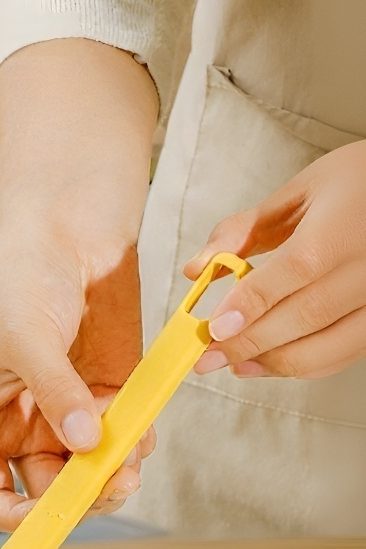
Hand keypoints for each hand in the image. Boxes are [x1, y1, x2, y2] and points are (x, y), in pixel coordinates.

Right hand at [0, 234, 155, 530]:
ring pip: (92, 474)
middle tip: (108, 482)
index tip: (48, 515)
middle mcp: (26, 425)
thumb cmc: (23, 274)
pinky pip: (126, 440)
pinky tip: (143, 429)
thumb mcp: (25, 335)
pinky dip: (137, 444)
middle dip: (78, 496)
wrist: (69, 228)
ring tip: (130, 457)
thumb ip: (53, 392)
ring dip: (113, 477)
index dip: (13, 518)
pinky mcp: (112, 394)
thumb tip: (84, 442)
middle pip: (49, 493)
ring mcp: (71, 413)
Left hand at [186, 141, 365, 379]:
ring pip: (329, 347)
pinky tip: (272, 362)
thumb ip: (246, 229)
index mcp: (343, 228)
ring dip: (276, 363)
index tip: (214, 329)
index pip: (294, 271)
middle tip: (208, 356)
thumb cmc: (358, 183)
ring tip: (235, 364)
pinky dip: (307, 365)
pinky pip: (346, 353)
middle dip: (250, 343)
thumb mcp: (301, 190)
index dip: (251, 305)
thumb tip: (198, 268)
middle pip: (307, 316)